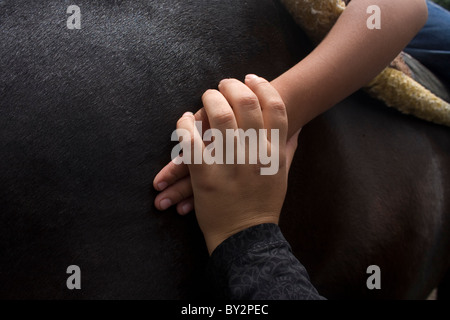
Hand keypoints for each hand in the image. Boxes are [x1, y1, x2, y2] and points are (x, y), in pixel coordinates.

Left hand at [168, 75, 299, 253]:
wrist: (246, 237)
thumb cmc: (263, 203)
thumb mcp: (282, 175)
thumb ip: (288, 149)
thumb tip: (297, 127)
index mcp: (274, 152)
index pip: (275, 106)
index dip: (262, 86)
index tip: (250, 79)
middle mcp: (255, 154)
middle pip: (246, 104)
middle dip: (232, 87)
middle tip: (223, 85)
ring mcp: (231, 165)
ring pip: (220, 117)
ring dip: (210, 100)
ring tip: (206, 97)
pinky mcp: (206, 177)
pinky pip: (192, 141)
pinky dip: (185, 125)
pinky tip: (185, 119)